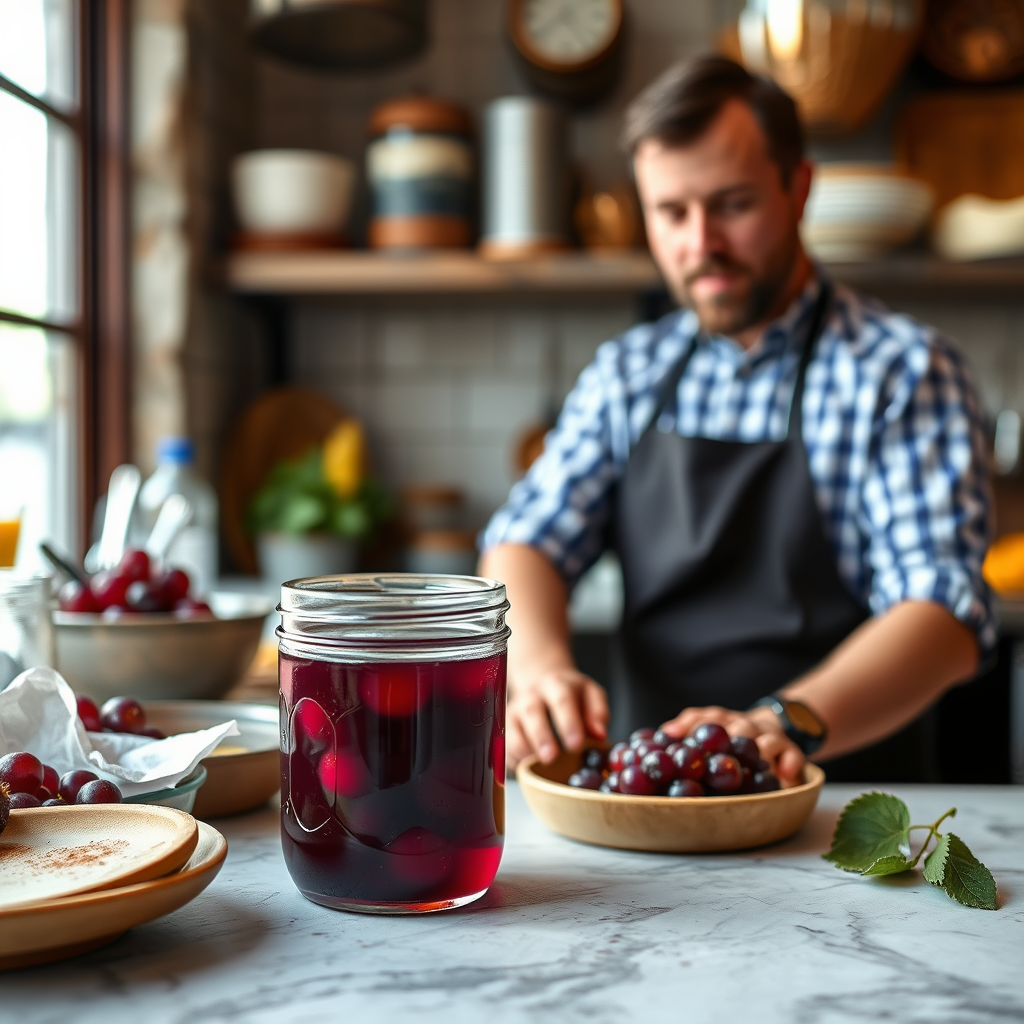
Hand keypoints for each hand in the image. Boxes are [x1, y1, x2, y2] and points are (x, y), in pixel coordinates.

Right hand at [506, 668, 608, 769]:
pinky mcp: (504, 726)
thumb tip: (599, 734)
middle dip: (541, 736)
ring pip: (512, 728)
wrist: (542, 684)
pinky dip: (514, 758)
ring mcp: (515, 710)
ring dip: (524, 749)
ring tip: (537, 767)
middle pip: (532, 712)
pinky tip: (527, 769)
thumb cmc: (571, 695)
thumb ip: (598, 712)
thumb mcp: (591, 694)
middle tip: (551, 758)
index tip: (576, 745)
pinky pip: (504, 744)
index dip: (568, 723)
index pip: (562, 699)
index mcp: (556, 684)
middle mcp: (532, 695)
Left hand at [660, 704, 805, 784]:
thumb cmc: (735, 739)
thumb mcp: (714, 733)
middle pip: (738, 726)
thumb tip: (661, 735)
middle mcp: (746, 726)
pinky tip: (784, 773)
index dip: (690, 724)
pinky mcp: (790, 752)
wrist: (777, 728)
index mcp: (725, 722)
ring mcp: (769, 738)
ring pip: (766, 739)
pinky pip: (792, 755)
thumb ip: (690, 731)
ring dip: (760, 749)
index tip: (671, 736)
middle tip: (714, 755)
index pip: (708, 717)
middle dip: (729, 738)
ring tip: (755, 761)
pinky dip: (790, 762)